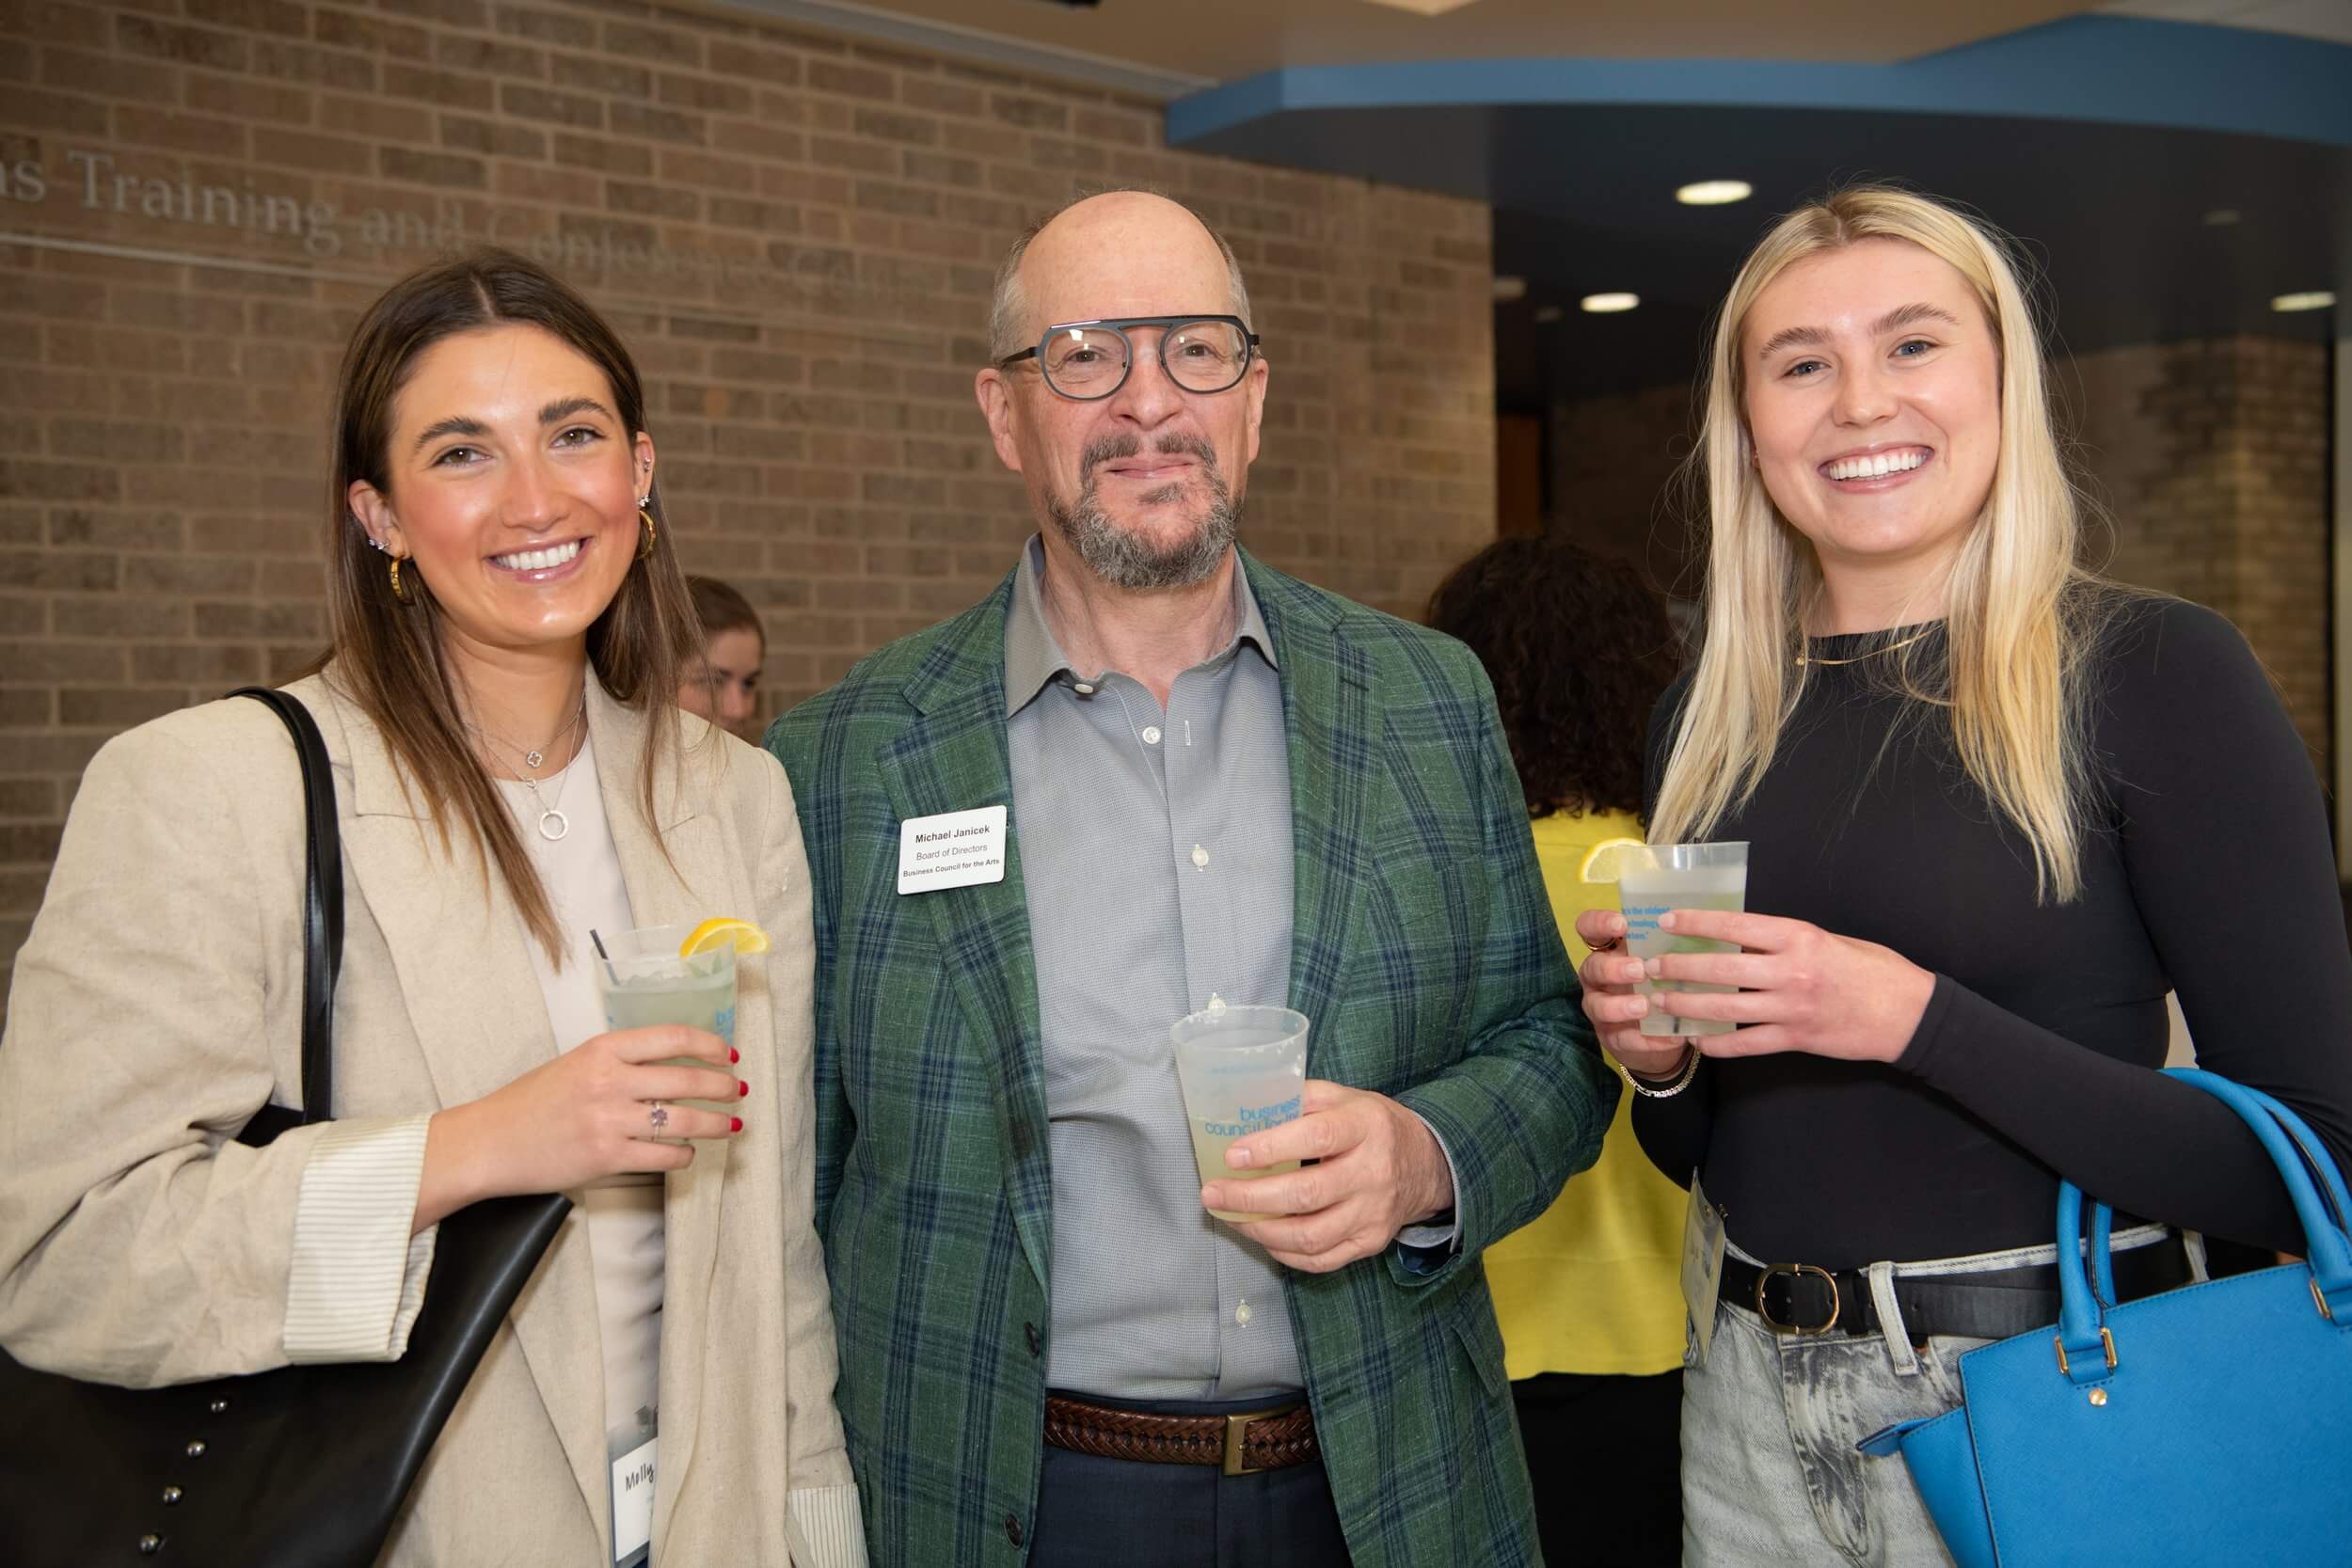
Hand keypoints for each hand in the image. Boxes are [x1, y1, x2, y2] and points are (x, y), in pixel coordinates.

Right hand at [416, 1026, 743, 1230]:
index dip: (710, 1045)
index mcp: (602, 1049)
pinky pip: (664, 1156)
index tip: (727, 1054)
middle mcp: (610, 1081)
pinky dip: (684, 1155)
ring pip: (685, 1121)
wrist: (487, 1143)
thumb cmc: (529, 1103)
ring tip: (731, 1125)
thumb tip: (671, 1066)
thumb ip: (618, 1062)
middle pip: (688, 1080)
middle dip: (723, 1087)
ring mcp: (610, 1121)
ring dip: (716, 1124)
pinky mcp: (607, 1158)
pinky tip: (688, 1153)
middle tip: (737, 1091)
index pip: (673, 1038)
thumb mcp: (574, 1064)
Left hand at [1198, 1081, 1453, 1273]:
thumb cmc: (1370, 1126)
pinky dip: (1283, 1253)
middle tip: (1212, 1195)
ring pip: (1310, 1236)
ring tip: (1230, 1217)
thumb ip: (1299, 1099)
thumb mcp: (1343, 1097)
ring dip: (1260, 1231)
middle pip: (1306, 1195)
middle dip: (1250, 1198)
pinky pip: (1321, 1259)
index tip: (1232, 1155)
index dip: (1271, 1148)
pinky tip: (1262, 1236)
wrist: (1425, 1164)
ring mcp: (1374, 1214)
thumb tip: (1245, 1110)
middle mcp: (1373, 1173)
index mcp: (1365, 1127)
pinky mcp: (1371, 1242)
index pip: (1316, 1138)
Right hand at [1573, 909, 1694, 1079]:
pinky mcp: (1611, 1037)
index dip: (1599, 923)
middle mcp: (1598, 977)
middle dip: (1615, 968)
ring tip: (1645, 1006)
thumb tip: (1701, 924)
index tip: (1622, 925)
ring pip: (1599, 1006)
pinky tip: (1669, 1037)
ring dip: (1620, 1005)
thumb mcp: (1663, 959)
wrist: (1661, 1031)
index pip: (1589, 928)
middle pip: (1593, 967)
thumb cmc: (1661, 982)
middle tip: (1640, 969)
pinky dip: (1646, 1039)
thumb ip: (1670, 945)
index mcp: (1608, 950)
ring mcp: (1600, 1008)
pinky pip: (1623, 1038)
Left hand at [1643, 908, 1933, 1063]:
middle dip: (1678, 967)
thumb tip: (1737, 937)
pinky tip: (1695, 1039)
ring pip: (1725, 1008)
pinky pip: (1746, 1044)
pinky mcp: (1796, 1039)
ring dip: (1686, 1005)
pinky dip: (1717, 1043)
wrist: (1910, 1014)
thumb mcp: (1828, 939)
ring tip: (1658, 1001)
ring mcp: (1791, 1009)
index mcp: (1799, 938)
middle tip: (1649, 965)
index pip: (1735, 926)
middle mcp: (1791, 972)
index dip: (1697, 923)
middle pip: (1720, 968)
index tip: (1667, 920)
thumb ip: (1784, 940)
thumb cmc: (1871, 969)